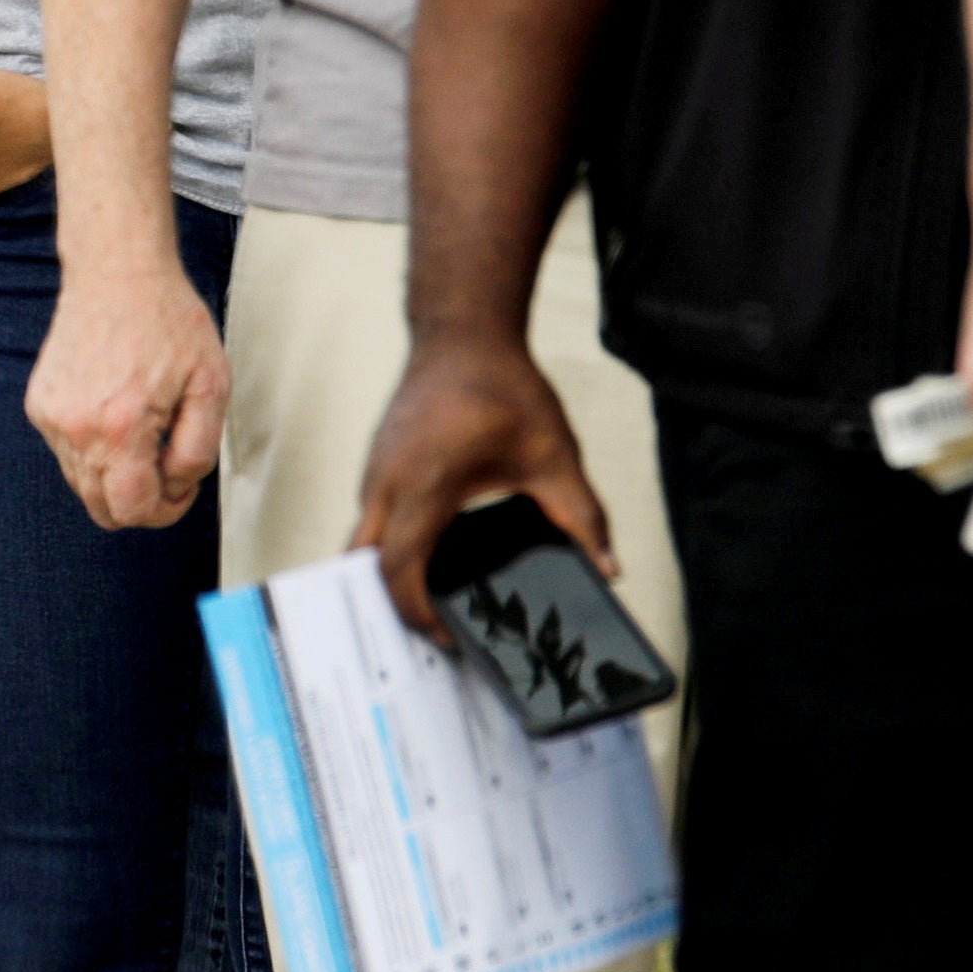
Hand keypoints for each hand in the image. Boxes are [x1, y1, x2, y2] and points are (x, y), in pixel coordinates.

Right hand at [29, 234, 230, 530]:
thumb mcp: (211, 386)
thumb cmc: (169, 321)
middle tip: (166, 464)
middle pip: (102, 509)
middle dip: (140, 501)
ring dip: (116, 474)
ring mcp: (51, 417)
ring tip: (143, 429)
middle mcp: (76, 428)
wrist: (117, 270)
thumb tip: (176, 487)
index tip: (181, 487)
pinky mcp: (39, 404)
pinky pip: (68, 452)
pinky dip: (94, 448)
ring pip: (83, 484)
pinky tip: (116, 409)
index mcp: (121, 427)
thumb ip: (197, 450)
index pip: (133, 511)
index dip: (165, 511)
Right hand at [357, 324, 607, 635]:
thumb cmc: (502, 387)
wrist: (462, 332)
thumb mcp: (554, 456)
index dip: (419, 614)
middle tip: (439, 630)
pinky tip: (433, 556)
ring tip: (440, 601)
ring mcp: (375, 471)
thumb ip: (582, 517)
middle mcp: (386, 483)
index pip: (401, 569)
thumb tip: (609, 570)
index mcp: (424, 486)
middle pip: (366, 567)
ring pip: (363, 543)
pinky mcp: (377, 463)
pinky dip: (393, 548)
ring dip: (393, 576)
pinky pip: (372, 520)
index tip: (451, 639)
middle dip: (396, 606)